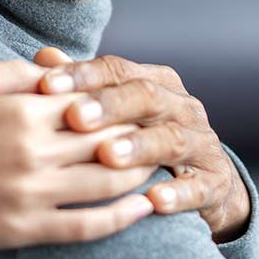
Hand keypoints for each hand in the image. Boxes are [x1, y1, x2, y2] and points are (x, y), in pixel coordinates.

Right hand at [0, 59, 154, 256]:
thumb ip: (13, 72)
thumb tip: (55, 67)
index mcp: (22, 111)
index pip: (96, 101)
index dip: (123, 99)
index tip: (139, 97)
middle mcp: (35, 152)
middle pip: (113, 140)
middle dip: (142, 133)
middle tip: (160, 129)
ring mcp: (32, 195)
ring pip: (111, 183)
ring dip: (142, 172)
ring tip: (159, 163)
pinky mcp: (24, 229)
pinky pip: (87, 227)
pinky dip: (123, 218)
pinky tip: (143, 209)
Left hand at [35, 48, 251, 242]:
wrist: (208, 184)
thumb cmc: (146, 141)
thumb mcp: (119, 113)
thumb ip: (84, 88)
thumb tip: (44, 58)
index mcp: (157, 84)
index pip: (119, 70)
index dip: (84, 75)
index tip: (46, 85)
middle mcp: (182, 108)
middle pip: (147, 97)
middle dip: (110, 106)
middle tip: (75, 117)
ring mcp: (202, 145)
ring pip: (172, 139)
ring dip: (140, 147)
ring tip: (108, 156)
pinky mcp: (214, 183)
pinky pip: (199, 187)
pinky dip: (179, 193)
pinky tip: (155, 201)